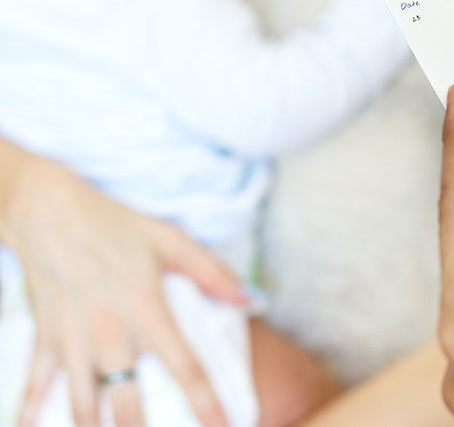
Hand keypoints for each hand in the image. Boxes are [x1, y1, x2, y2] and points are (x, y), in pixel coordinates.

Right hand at [0, 146, 243, 426]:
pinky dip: (32, 412)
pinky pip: (37, 386)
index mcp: (149, 311)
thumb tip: (253, 300)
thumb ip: (213, 274)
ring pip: (84, 406)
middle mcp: (112, 334)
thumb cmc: (116, 226)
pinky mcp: (46, 339)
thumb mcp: (172, 241)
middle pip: (129, 403)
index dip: (207, 404)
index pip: (186, 368)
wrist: (51, 214)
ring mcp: (75, 341)